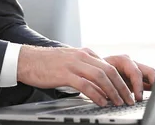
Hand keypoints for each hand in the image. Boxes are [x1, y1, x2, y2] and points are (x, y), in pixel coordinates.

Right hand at [17, 45, 149, 106]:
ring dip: (112, 91)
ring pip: (100, 77)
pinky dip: (96, 94)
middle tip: (128, 99)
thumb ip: (84, 66)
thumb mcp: (70, 60)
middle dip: (121, 87)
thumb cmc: (46, 63)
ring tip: (118, 102)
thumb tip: (99, 80)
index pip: (109, 65)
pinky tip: (101, 102)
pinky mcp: (64, 74)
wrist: (26, 60)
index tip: (127, 92)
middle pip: (109, 70)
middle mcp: (81, 56)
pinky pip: (85, 84)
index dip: (121, 80)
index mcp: (84, 53)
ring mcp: (73, 64)